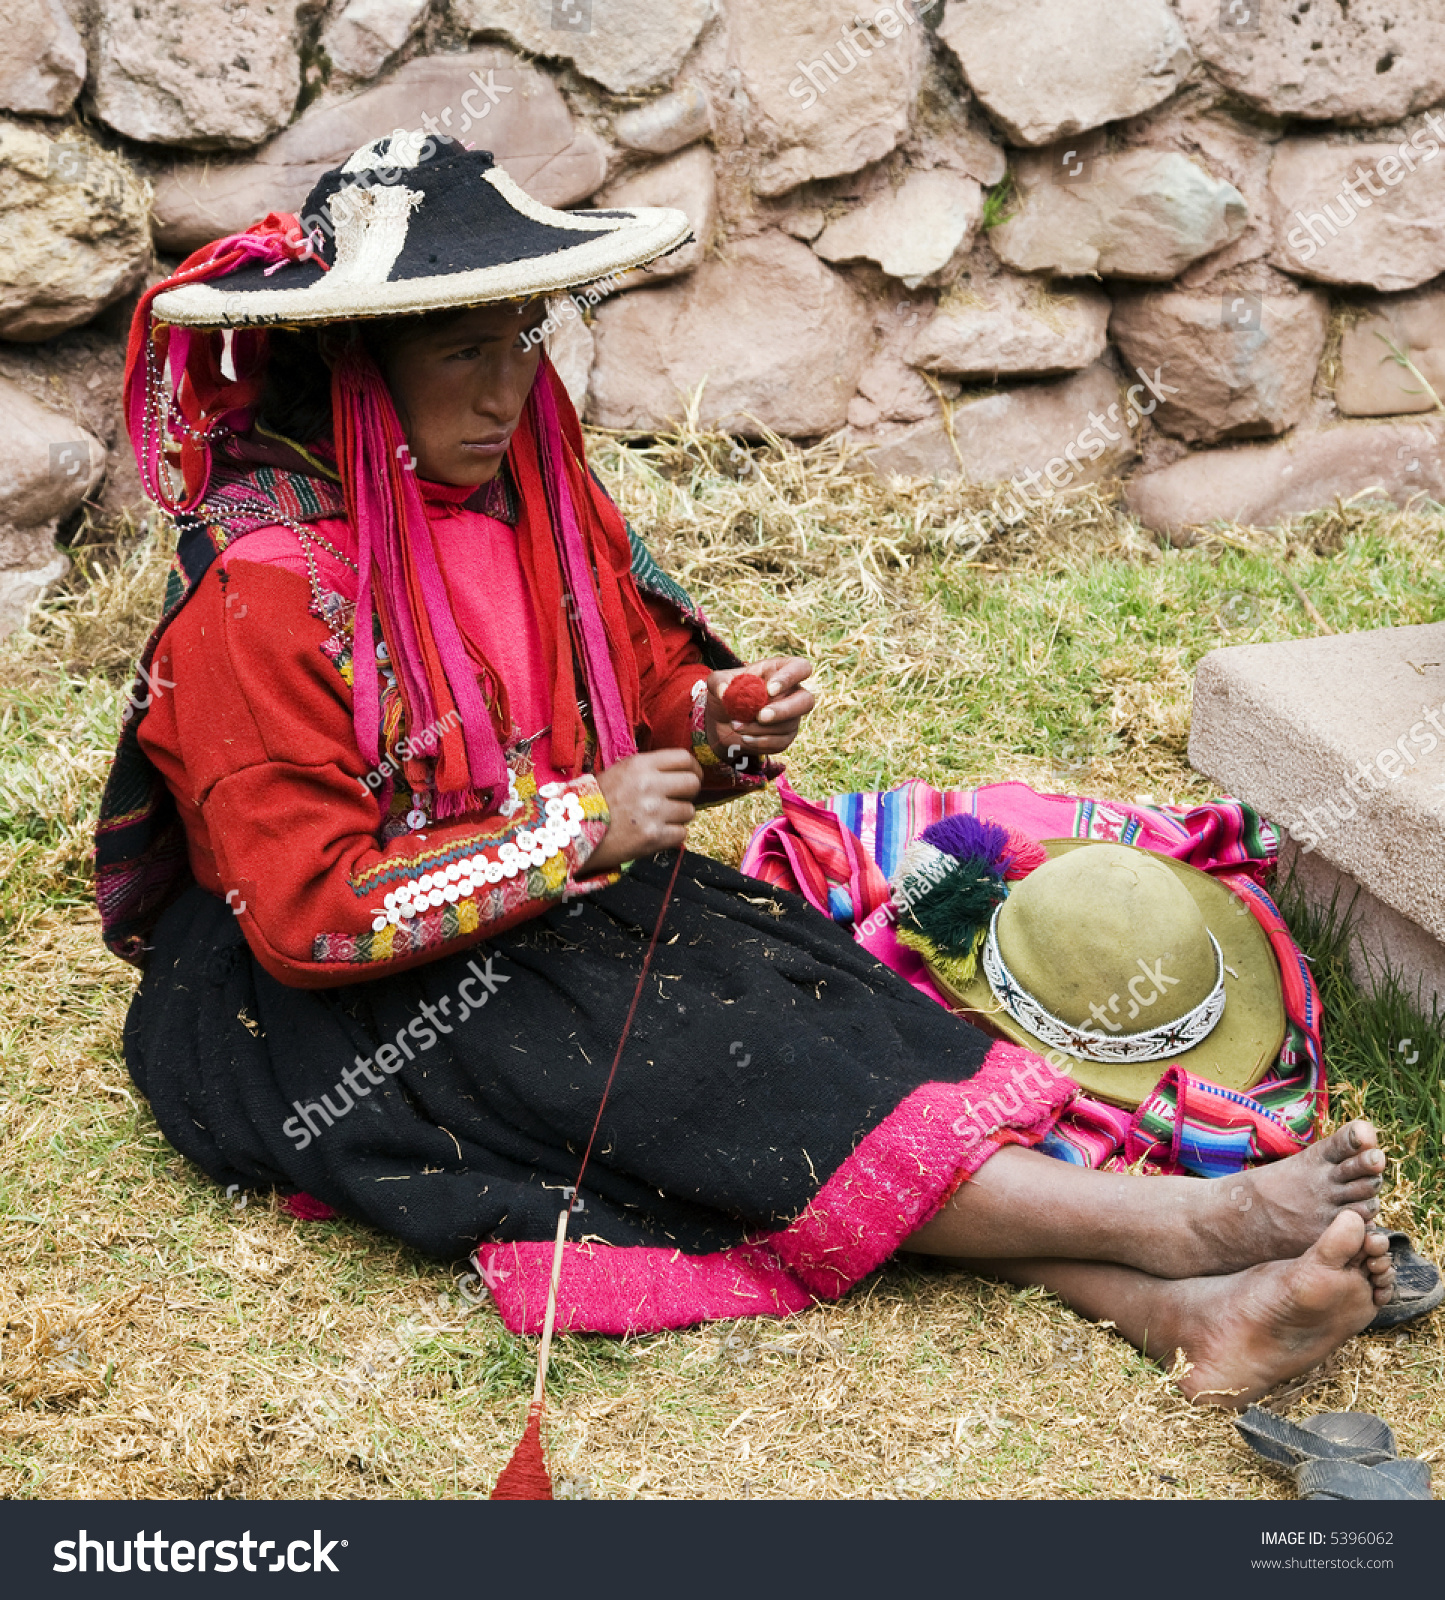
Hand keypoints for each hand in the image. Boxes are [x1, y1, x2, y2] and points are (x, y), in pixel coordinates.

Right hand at [582, 748, 702, 874]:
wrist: (573, 832)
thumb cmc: (595, 802)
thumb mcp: (620, 773)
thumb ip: (649, 770)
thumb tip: (680, 773)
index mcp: (640, 765)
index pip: (684, 758)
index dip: (693, 768)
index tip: (692, 776)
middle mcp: (649, 785)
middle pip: (693, 783)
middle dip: (688, 793)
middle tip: (677, 800)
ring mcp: (653, 812)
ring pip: (689, 811)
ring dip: (678, 817)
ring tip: (659, 819)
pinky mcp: (653, 837)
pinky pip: (681, 834)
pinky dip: (672, 836)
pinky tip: (655, 833)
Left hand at [705, 656, 814, 763]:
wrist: (722, 721)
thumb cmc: (726, 694)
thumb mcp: (717, 683)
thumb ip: (719, 683)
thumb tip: (724, 691)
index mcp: (780, 670)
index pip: (800, 668)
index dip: (790, 678)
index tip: (770, 689)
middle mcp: (792, 692)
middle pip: (806, 701)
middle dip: (783, 711)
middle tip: (760, 717)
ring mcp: (792, 716)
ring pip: (789, 725)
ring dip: (760, 729)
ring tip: (736, 726)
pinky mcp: (786, 735)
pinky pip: (781, 742)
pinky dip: (760, 742)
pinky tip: (744, 739)